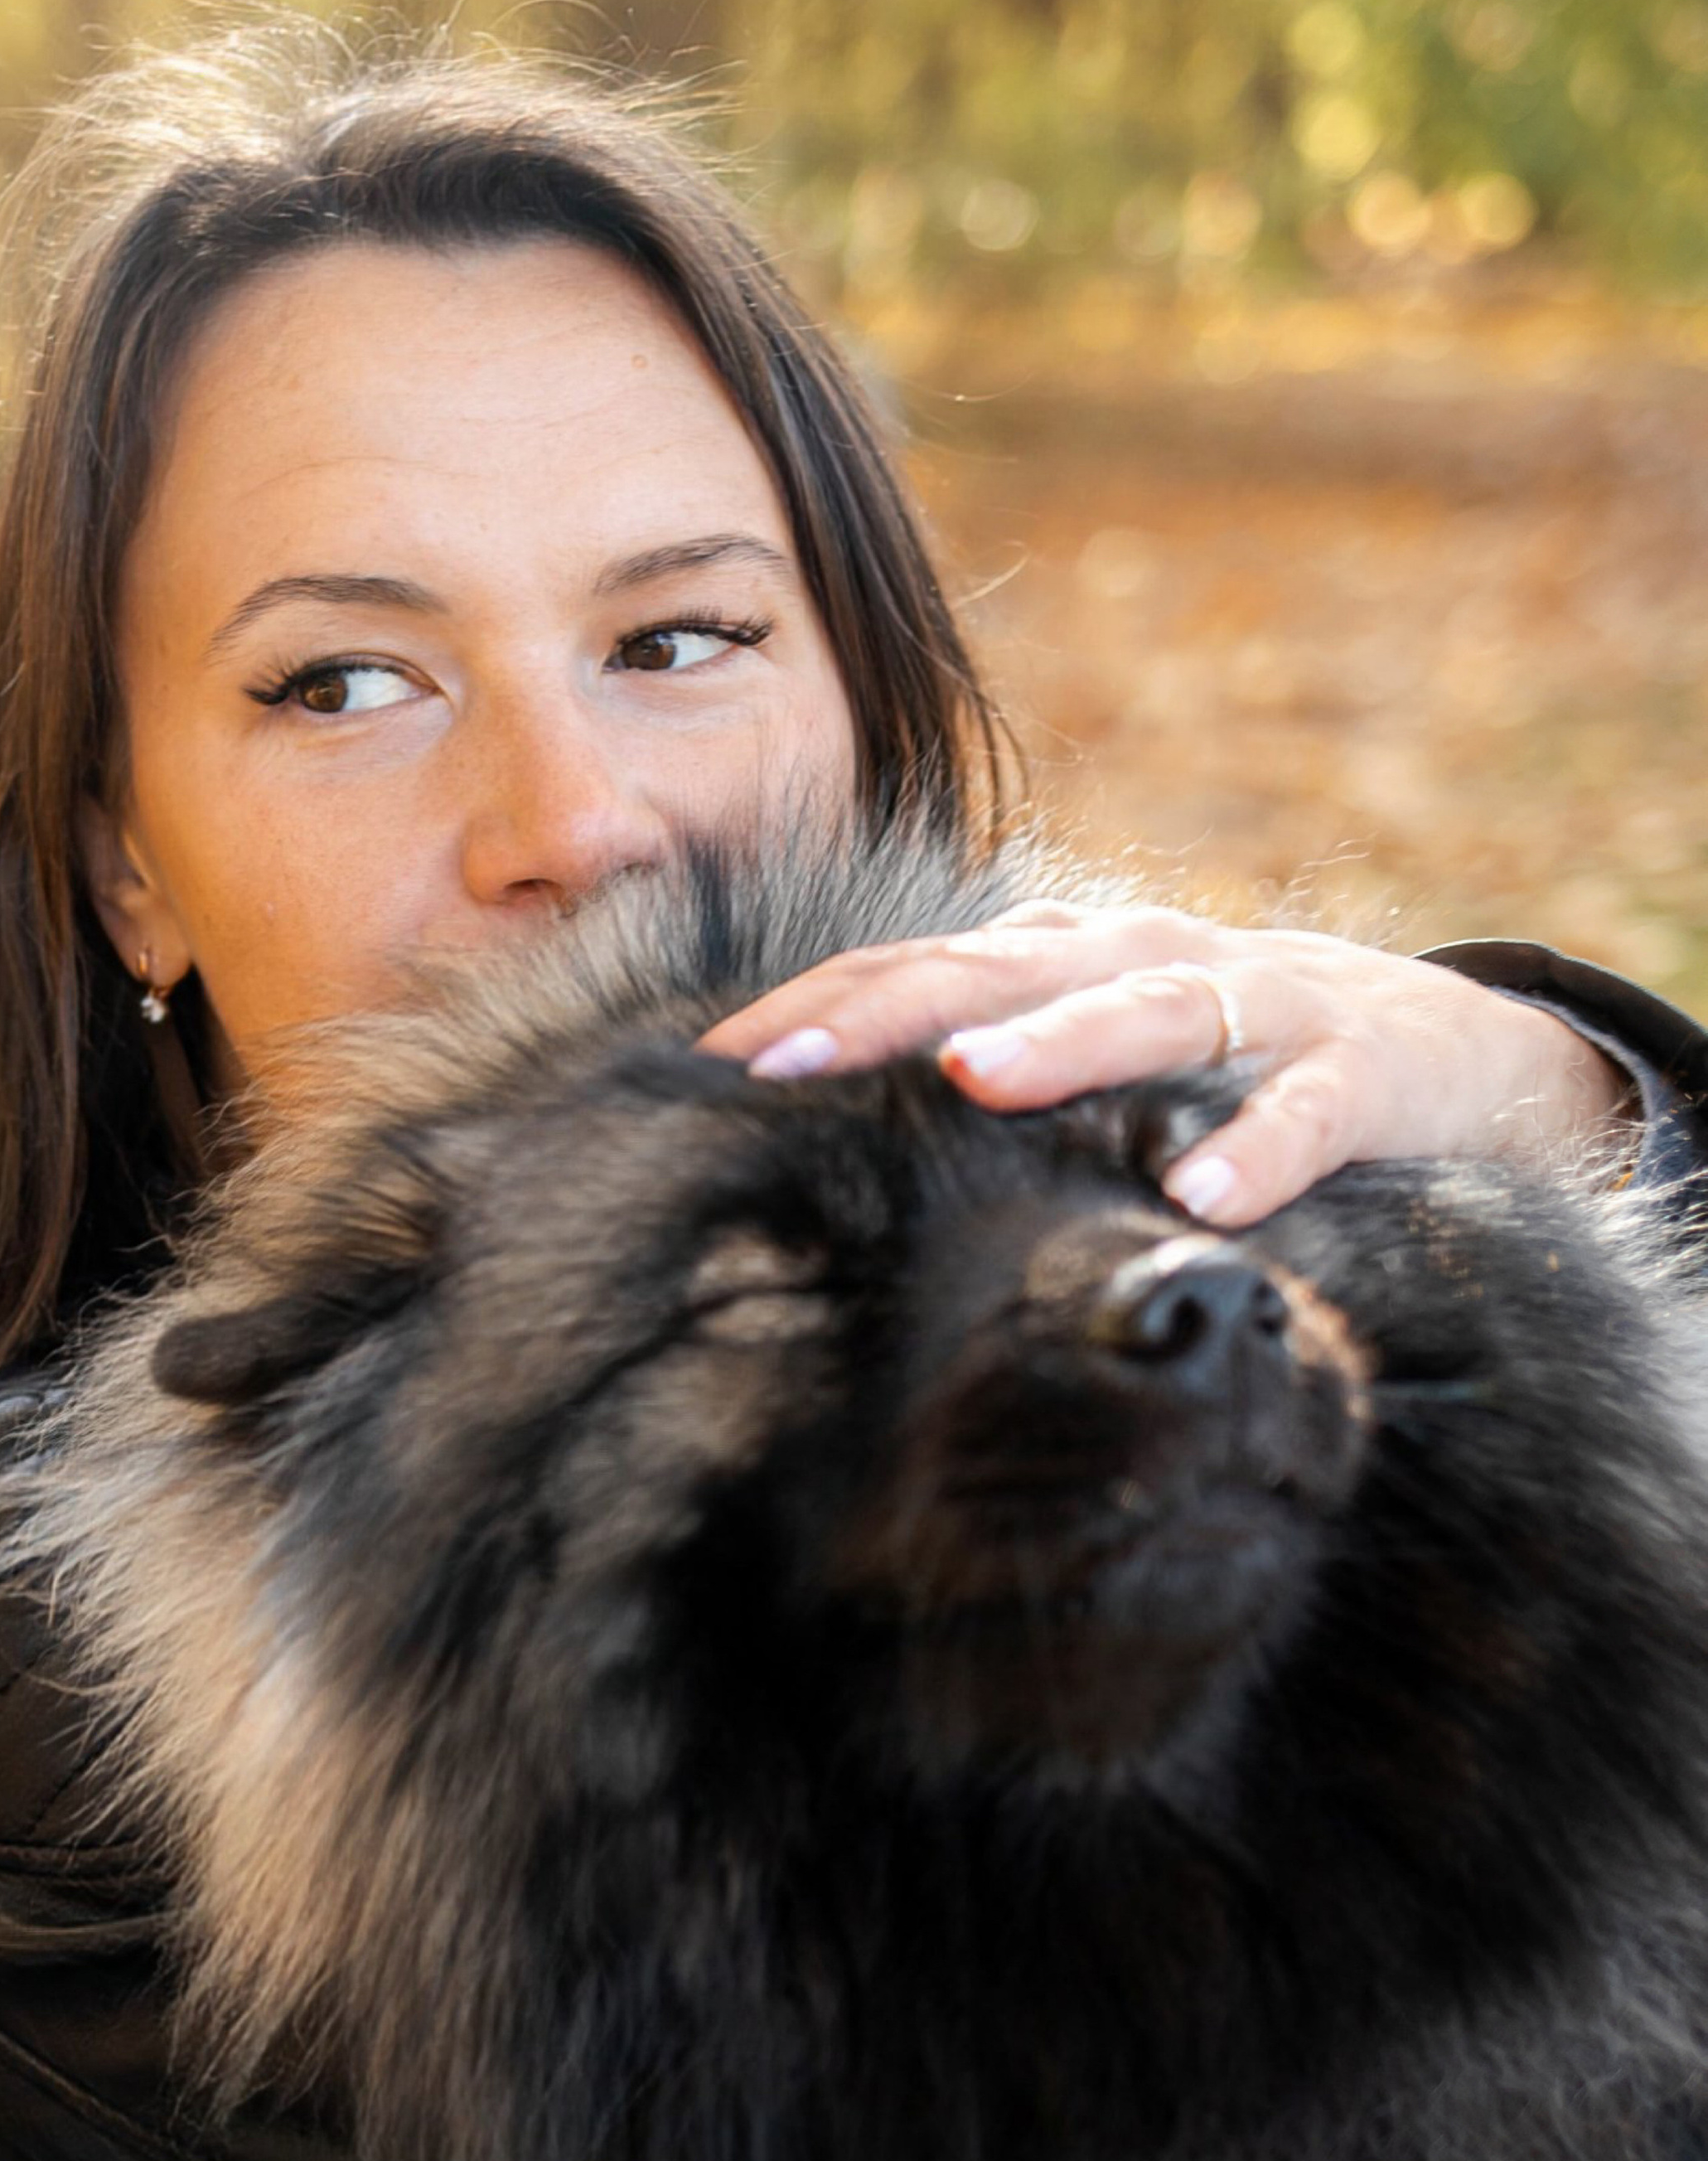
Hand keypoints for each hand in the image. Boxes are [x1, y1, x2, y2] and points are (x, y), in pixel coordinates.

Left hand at [697, 901, 1636, 1225]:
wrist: (1452, 1050)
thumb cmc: (1233, 1064)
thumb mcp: (1100, 1051)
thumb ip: (990, 1075)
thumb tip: (820, 1157)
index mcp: (1072, 958)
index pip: (921, 967)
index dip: (818, 1005)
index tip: (708, 1064)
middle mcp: (1151, 961)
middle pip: (1003, 971)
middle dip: (888, 1010)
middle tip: (785, 1059)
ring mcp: (1264, 1006)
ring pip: (1151, 1011)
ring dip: (1061, 1043)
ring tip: (975, 1081)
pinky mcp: (1366, 1070)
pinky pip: (1308, 1114)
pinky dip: (1259, 1151)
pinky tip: (1200, 1202)